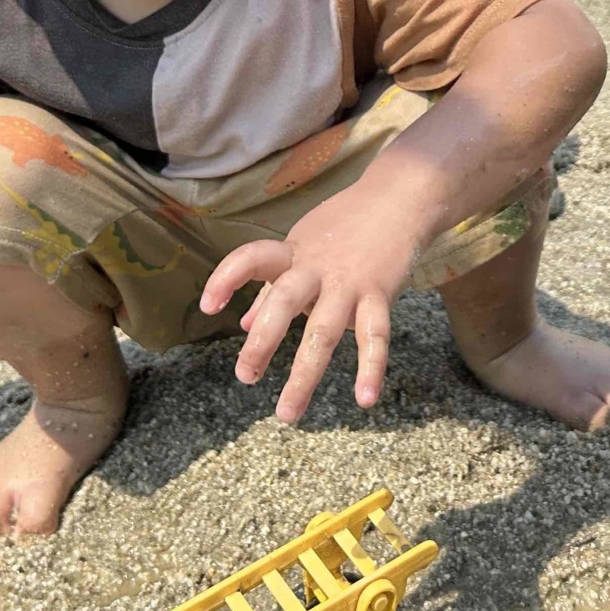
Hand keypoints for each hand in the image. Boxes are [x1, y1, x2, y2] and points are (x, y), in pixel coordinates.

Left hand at [199, 185, 422, 423]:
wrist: (401, 197)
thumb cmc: (347, 224)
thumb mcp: (303, 245)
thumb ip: (273, 286)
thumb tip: (242, 321)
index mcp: (294, 254)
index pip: (252, 259)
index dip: (226, 278)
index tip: (209, 307)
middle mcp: (317, 268)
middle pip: (284, 302)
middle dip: (262, 342)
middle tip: (245, 377)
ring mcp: (350, 282)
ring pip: (324, 332)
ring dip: (304, 375)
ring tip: (288, 413)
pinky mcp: (381, 294)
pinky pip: (375, 336)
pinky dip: (371, 369)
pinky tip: (365, 400)